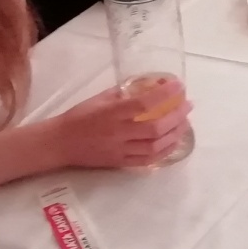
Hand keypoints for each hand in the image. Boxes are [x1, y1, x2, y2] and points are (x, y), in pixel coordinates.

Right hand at [52, 80, 192, 168]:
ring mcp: (120, 150)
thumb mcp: (98, 98)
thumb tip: (144, 88)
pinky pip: (146, 160)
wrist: (59, 144)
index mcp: (112, 113)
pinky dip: (164, 152)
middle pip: (155, 128)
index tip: (179, 86)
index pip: (144, 103)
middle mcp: (119, 132)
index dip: (164, 94)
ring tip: (185, 123)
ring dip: (174, 135)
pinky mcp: (120, 162)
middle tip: (188, 105)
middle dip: (176, 116)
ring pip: (154, 146)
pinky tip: (173, 143)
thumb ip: (121, 93)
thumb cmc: (78, 117)